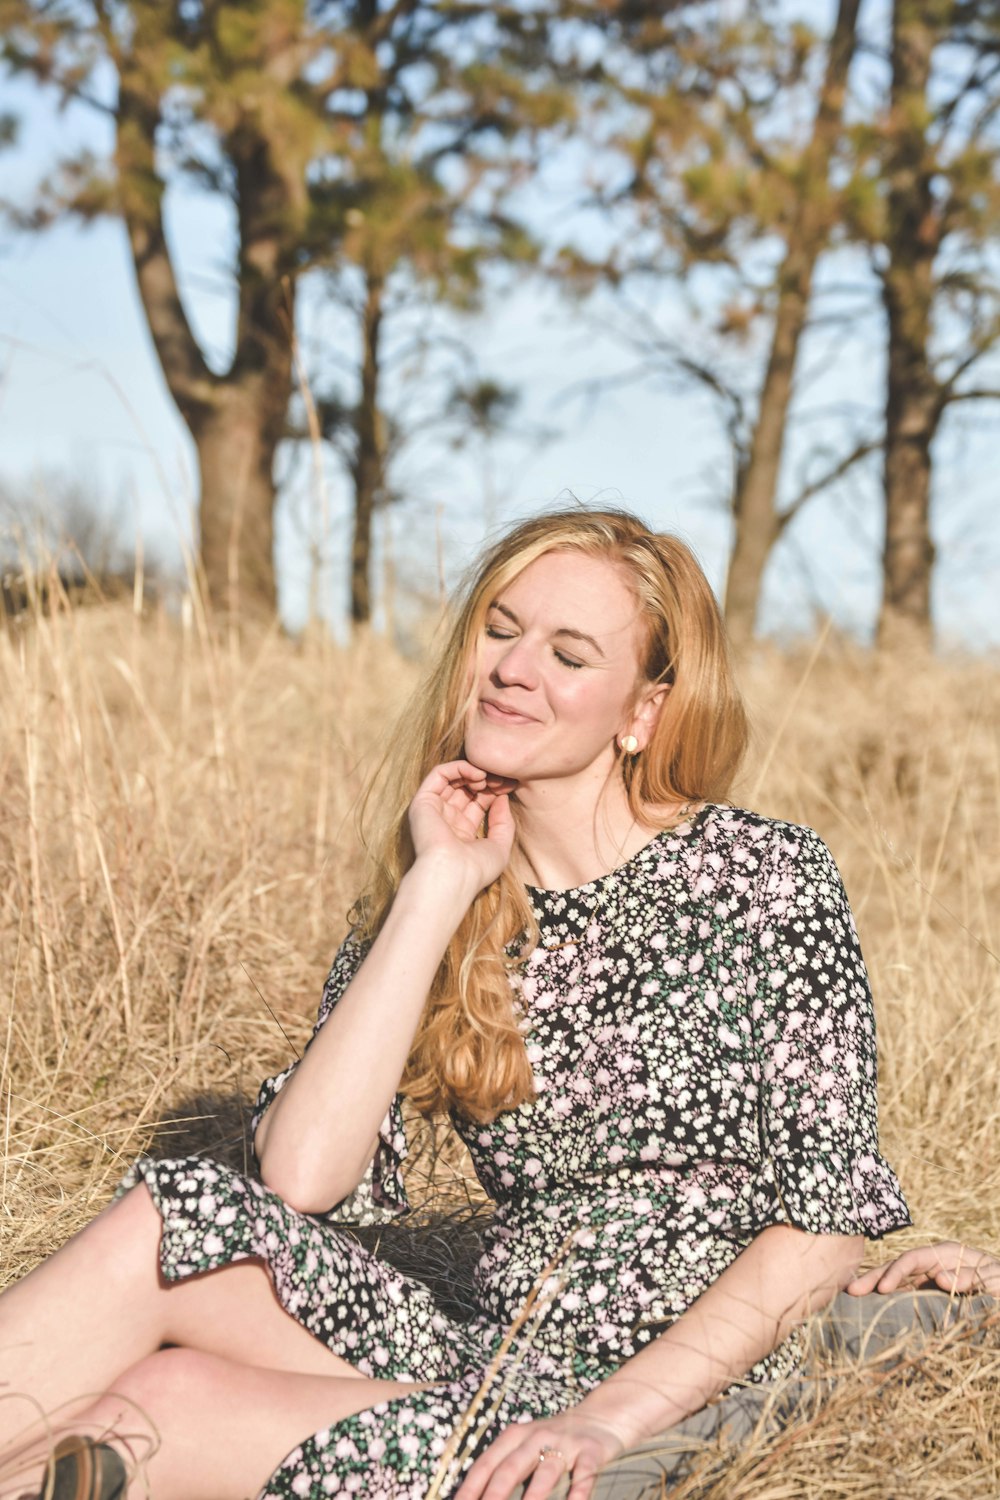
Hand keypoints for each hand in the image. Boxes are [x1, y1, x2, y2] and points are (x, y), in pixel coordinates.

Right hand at [407, 760, 517, 894]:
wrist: (453, 874)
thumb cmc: (476, 869)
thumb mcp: (500, 846)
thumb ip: (503, 822)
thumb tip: (502, 798)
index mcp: (461, 832)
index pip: (478, 802)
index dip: (494, 791)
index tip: (510, 786)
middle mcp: (445, 820)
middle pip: (466, 789)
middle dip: (486, 781)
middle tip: (502, 779)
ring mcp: (433, 810)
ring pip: (452, 779)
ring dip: (473, 772)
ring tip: (489, 777)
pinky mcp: (423, 802)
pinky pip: (439, 774)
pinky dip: (458, 768)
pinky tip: (477, 775)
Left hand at [455, 1412, 627, 1499]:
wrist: (599, 1417)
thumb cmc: (552, 1442)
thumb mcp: (525, 1448)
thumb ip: (505, 1469)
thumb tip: (479, 1497)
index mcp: (514, 1437)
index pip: (486, 1464)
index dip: (470, 1487)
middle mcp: (536, 1437)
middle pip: (510, 1467)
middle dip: (494, 1494)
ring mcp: (564, 1444)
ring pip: (546, 1471)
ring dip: (533, 1495)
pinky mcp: (591, 1451)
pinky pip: (584, 1472)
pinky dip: (579, 1490)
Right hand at [846, 1241, 999, 1296]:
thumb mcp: (995, 1282)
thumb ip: (971, 1278)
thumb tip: (939, 1278)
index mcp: (947, 1254)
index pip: (913, 1259)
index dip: (895, 1272)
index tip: (882, 1290)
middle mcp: (934, 1263)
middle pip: (898, 1267)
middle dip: (874, 1277)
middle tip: (851, 1290)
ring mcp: (930, 1279)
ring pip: (897, 1281)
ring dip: (875, 1287)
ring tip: (852, 1296)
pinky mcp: (931, 1296)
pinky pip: (906, 1295)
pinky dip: (888, 1299)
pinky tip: (873, 1306)